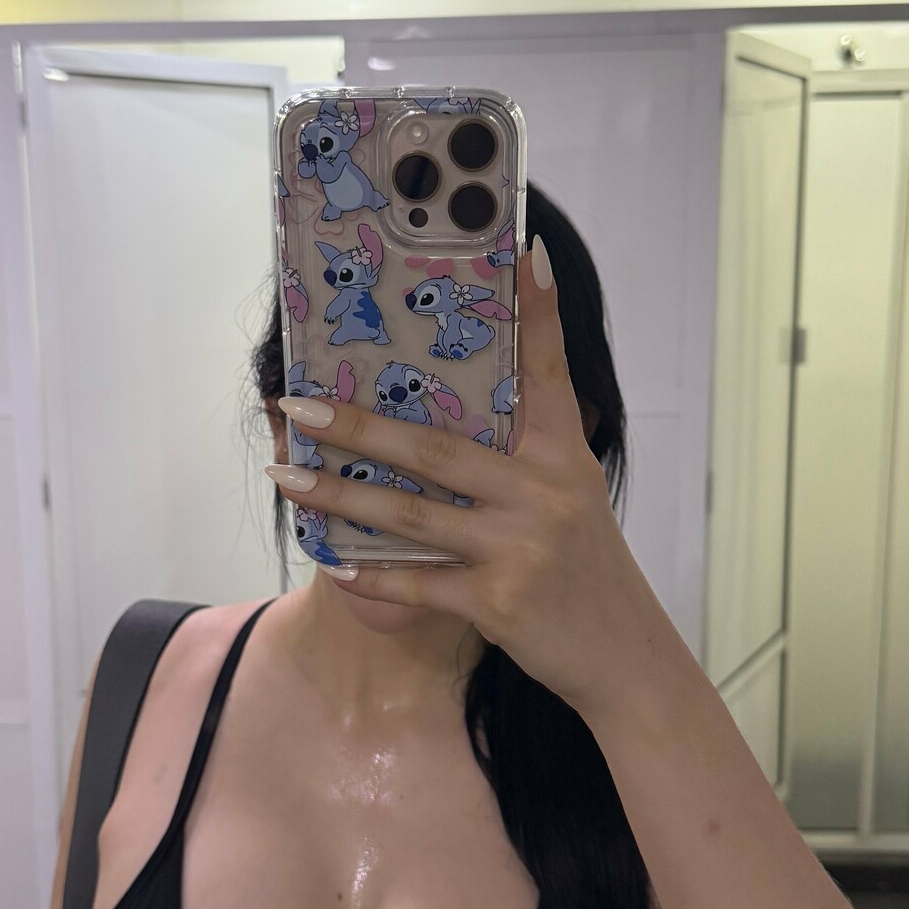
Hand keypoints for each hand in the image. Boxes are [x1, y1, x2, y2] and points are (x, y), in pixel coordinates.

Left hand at [268, 237, 661, 720]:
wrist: (624, 655)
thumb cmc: (587, 571)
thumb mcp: (575, 498)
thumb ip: (528, 458)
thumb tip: (459, 422)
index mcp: (563, 455)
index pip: (548, 370)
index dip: (538, 311)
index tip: (521, 252)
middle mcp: (542, 491)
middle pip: (434, 448)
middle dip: (357, 426)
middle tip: (297, 405)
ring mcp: (518, 546)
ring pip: (409, 514)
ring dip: (337, 495)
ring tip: (284, 476)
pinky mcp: (498, 600)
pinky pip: (418, 581)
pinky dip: (371, 573)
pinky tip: (332, 562)